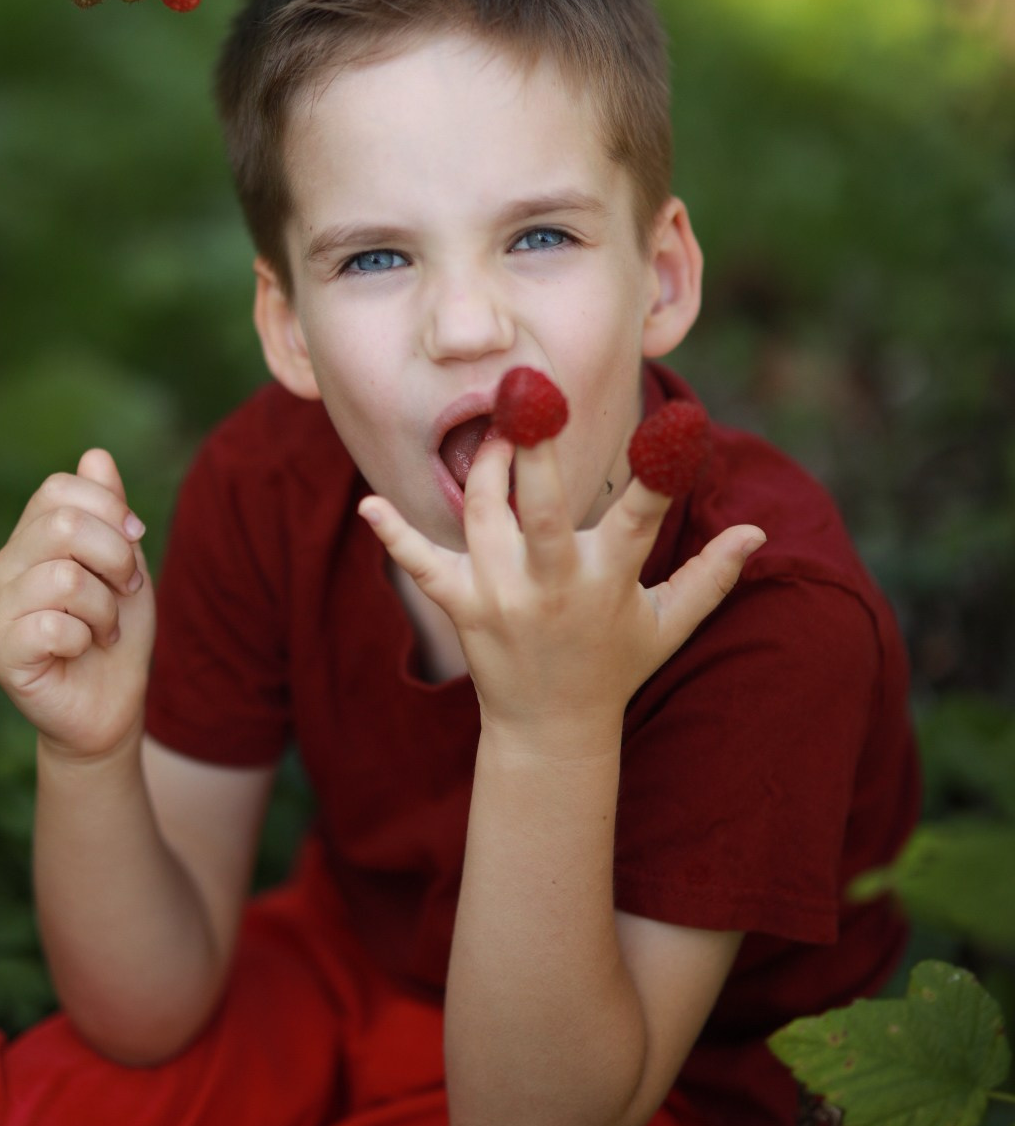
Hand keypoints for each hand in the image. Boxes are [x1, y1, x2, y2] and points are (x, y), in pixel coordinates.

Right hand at [0, 448, 156, 761]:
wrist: (110, 702)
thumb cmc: (115, 629)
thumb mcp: (123, 561)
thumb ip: (109, 511)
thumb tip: (94, 455)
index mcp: (31, 537)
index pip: (59, 488)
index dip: (110, 509)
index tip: (134, 541)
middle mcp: (6, 565)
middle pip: (63, 526)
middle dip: (116, 558)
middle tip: (125, 591)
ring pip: (65, 578)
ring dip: (105, 608)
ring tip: (104, 629)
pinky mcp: (2, 652)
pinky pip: (53, 626)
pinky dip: (85, 639)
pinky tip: (81, 651)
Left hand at [359, 432, 763, 759]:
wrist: (552, 732)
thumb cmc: (614, 665)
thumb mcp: (667, 625)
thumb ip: (710, 576)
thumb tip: (756, 531)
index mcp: (609, 582)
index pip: (641, 518)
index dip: (661, 471)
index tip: (678, 422)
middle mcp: (553, 586)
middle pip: (541, 511)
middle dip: (535, 454)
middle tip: (534, 394)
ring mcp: (502, 597)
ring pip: (484, 515)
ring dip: (488, 465)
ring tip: (503, 427)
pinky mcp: (463, 607)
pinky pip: (422, 565)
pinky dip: (393, 534)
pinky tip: (369, 504)